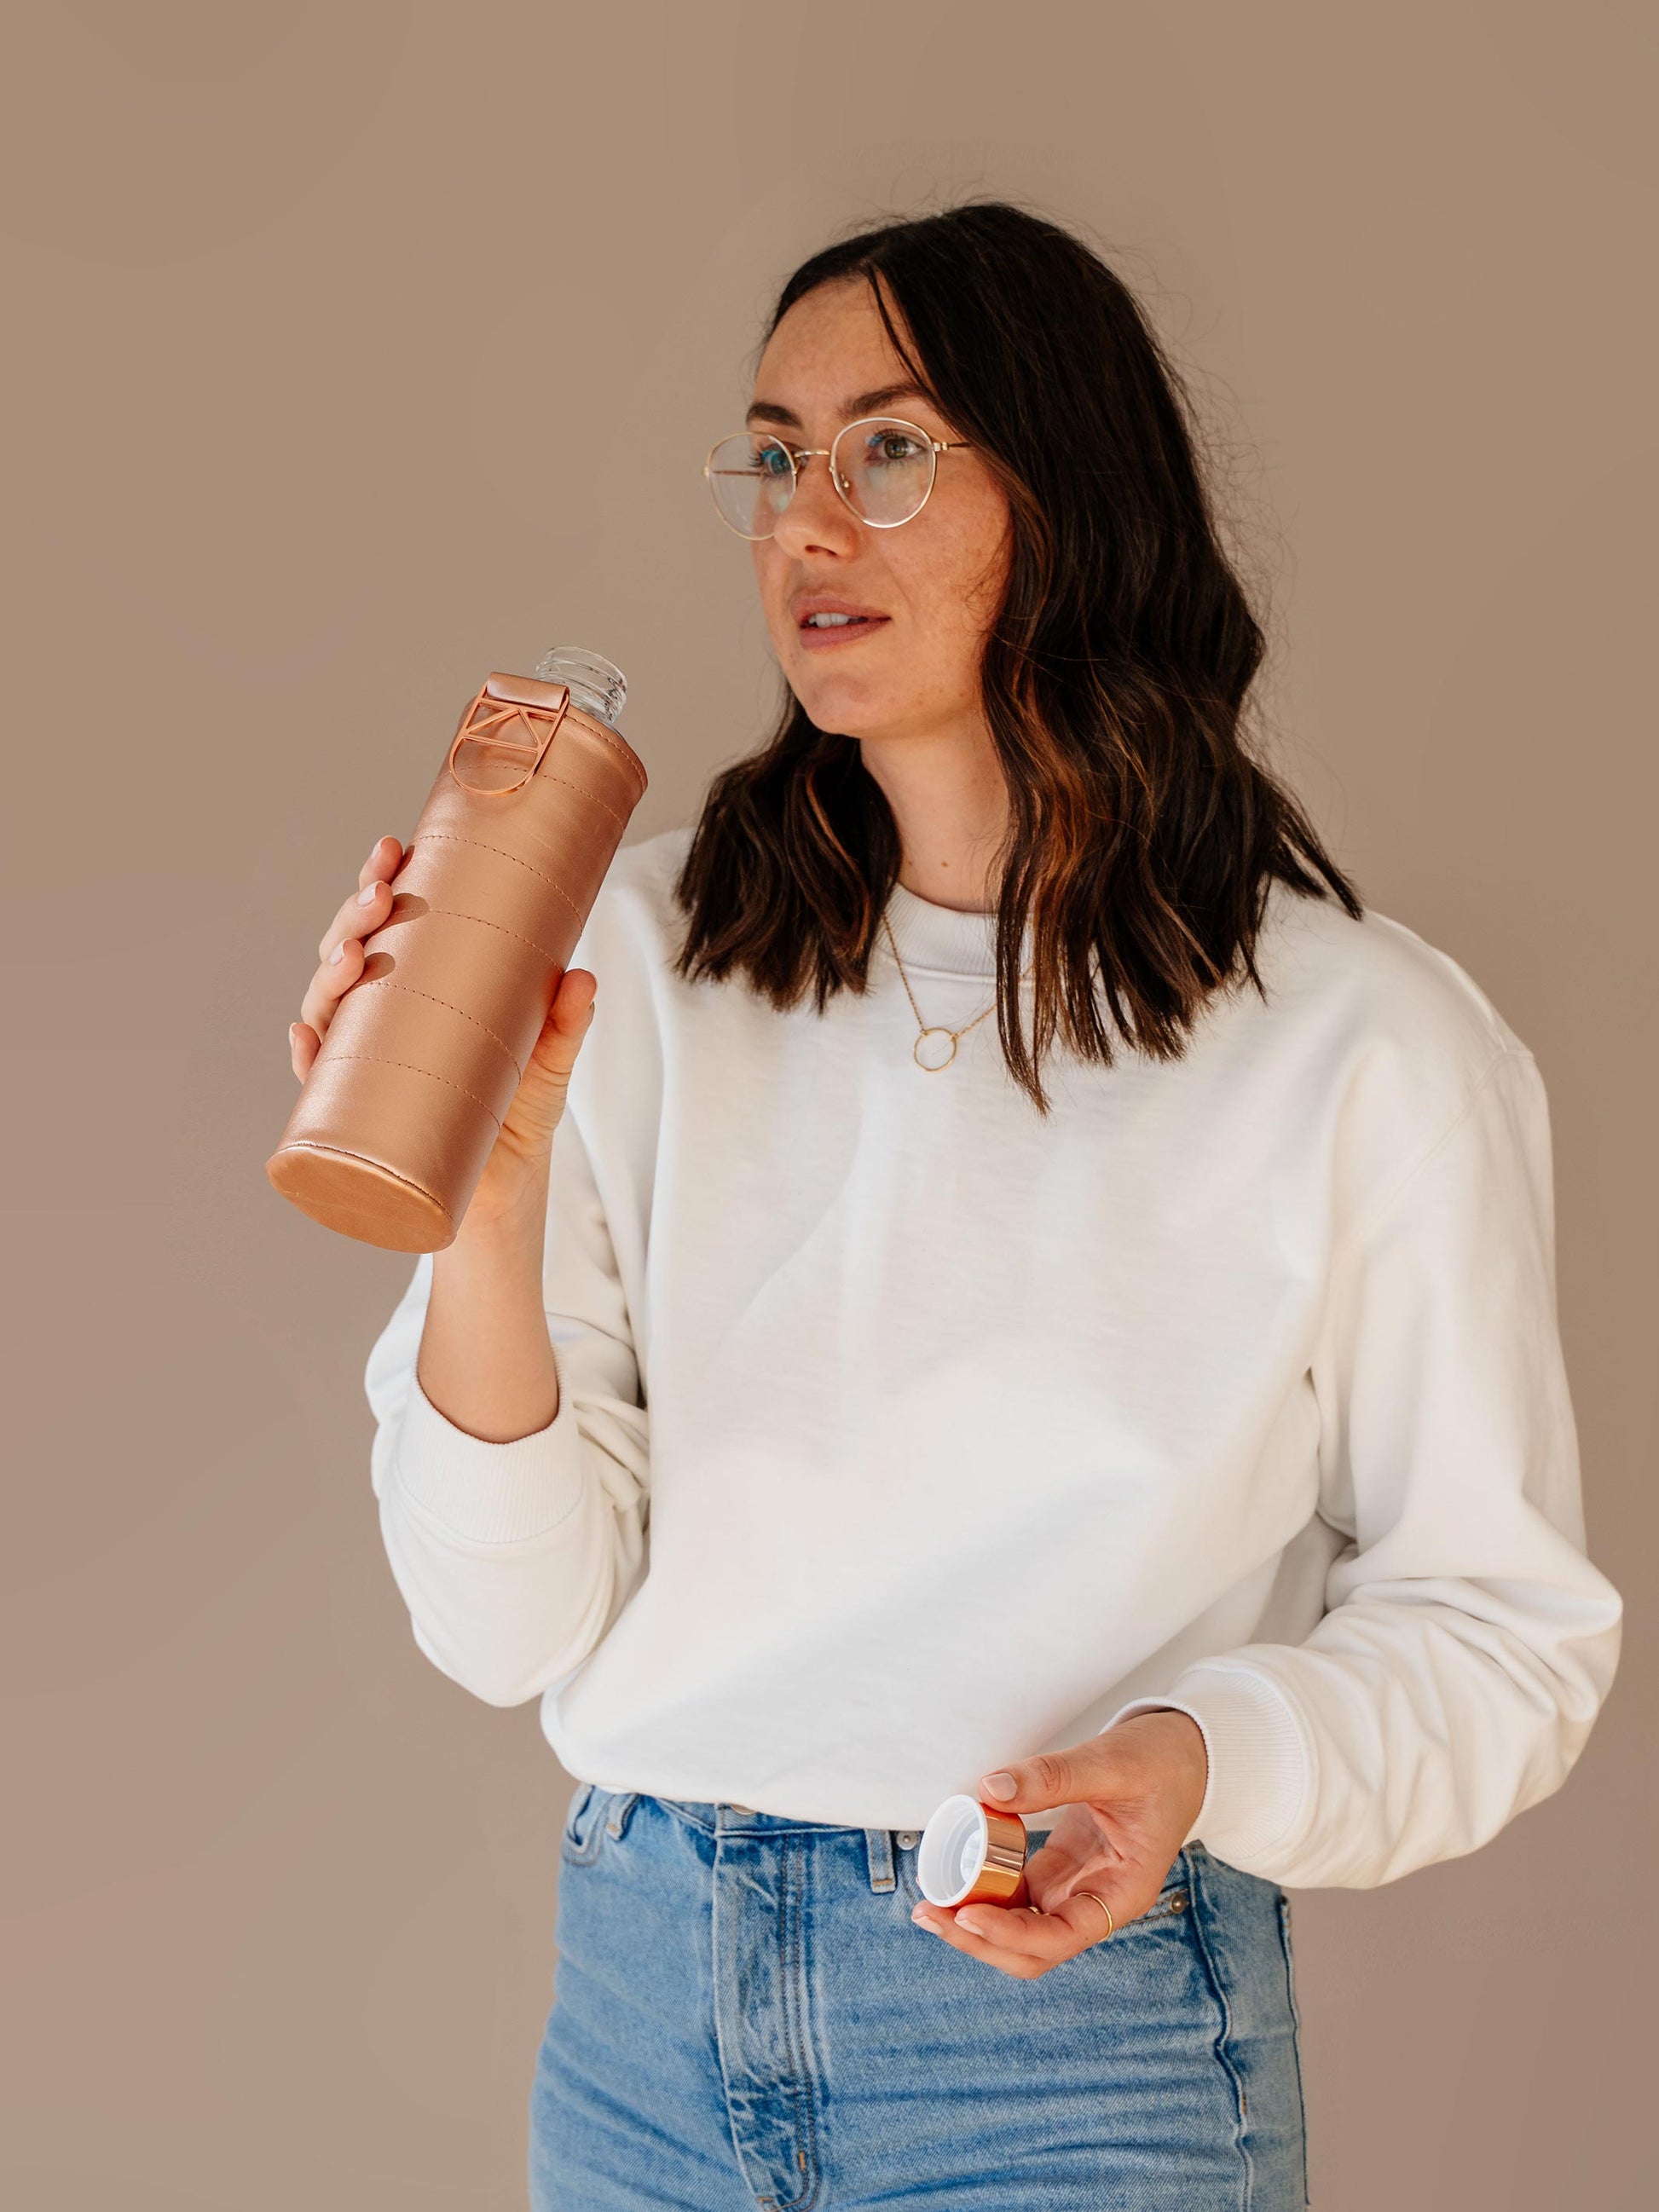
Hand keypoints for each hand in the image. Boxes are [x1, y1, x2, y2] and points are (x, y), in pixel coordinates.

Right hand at [288, 833, 599, 1231]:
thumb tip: (583, 977)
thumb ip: (566, 1022)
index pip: (389, 921)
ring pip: (329, 1005)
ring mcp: (365, 1060)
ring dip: (329, 975)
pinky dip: (308, 1057)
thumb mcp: (551, 1061)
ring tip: (352, 957)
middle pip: (350, 952)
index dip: (380, 880)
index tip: (392, 848)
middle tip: (379, 895)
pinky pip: (320, 1081)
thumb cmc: (518, 1108)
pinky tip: (307, 1036)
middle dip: (354, 917)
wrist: (505, 1187)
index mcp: (419, 985)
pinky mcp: (360, 1112)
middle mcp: (383, 1015)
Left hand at [909, 1708, 1208, 1979]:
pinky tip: (955, 1874)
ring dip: (975, 1921)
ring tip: (929, 1901)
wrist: (1186, 1753)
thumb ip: (1054, 1777)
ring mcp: (1076, 1887)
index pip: (1060, 1937)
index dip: (1010, 1934)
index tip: (967, 1913)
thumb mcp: (1113, 1763)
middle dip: (979, 1941)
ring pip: (1019, 1927)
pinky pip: (1016, 1893)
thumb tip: (989, 1791)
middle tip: (930, 1913)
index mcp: (1122, 1892)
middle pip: (1032, 1949)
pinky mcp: (1060, 1866)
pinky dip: (984, 1889)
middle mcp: (1097, 1901)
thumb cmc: (1164, 1762)